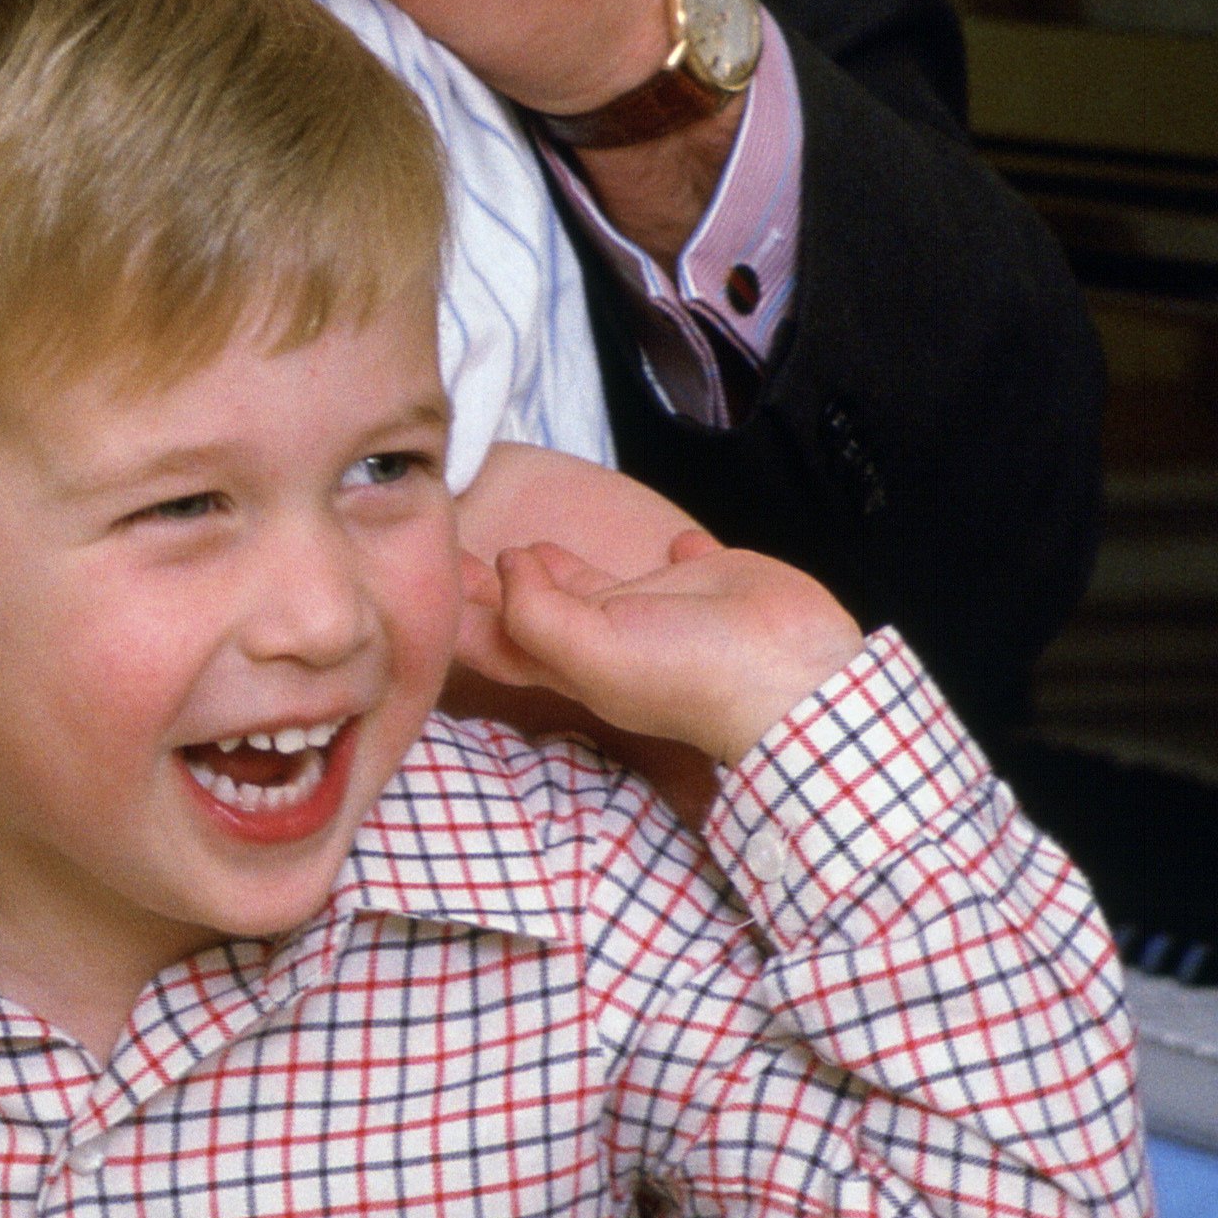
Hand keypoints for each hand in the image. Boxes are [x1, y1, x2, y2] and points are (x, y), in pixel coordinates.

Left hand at [456, 528, 861, 764]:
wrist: (793, 673)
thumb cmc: (693, 675)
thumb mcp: (592, 650)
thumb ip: (536, 611)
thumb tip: (509, 566)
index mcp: (575, 661)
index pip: (499, 641)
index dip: (460, 615)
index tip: (423, 577)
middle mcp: (610, 638)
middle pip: (536, 611)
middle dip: (496, 587)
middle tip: (456, 549)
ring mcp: (660, 612)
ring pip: (596, 587)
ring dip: (561, 569)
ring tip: (528, 546)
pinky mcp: (708, 583)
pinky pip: (682, 564)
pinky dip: (670, 553)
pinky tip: (667, 542)